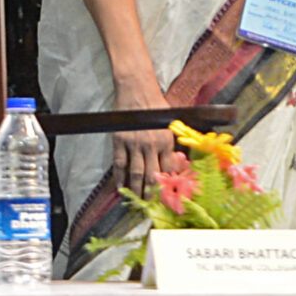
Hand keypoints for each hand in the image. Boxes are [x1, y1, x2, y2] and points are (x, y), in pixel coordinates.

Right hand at [110, 70, 174, 196]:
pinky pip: (119, 164)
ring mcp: (134, 144)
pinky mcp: (120, 141)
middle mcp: (151, 144)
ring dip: (137, 190)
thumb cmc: (156, 105)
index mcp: (166, 140)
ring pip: (136, 173)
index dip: (168, 185)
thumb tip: (176, 163)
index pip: (168, 169)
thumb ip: (172, 143)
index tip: (168, 197)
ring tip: (138, 201)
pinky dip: (119, 178)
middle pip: (152, 175)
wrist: (137, 89)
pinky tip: (120, 188)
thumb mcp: (170, 123)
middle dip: (152, 193)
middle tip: (152, 206)